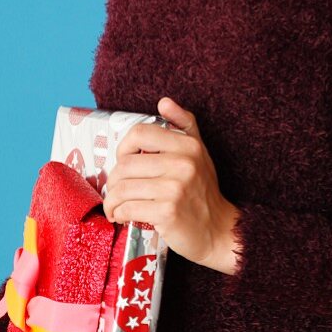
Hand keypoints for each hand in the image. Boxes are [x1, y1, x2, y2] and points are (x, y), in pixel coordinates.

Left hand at [102, 97, 239, 272]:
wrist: (219, 230)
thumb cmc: (203, 191)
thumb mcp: (199, 152)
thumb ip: (183, 124)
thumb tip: (164, 101)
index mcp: (188, 145)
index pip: (139, 134)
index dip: (123, 147)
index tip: (123, 161)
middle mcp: (184, 163)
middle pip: (125, 164)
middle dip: (113, 180)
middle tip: (116, 190)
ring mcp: (176, 188)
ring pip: (123, 187)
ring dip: (112, 200)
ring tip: (115, 206)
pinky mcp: (168, 212)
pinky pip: (128, 208)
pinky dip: (119, 214)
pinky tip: (122, 217)